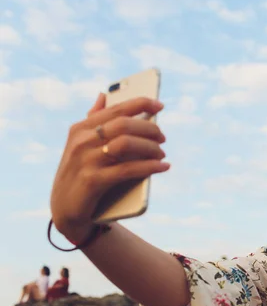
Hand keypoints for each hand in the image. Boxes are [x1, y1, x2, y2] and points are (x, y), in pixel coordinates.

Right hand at [50, 94, 168, 242]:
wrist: (64, 210)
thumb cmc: (80, 173)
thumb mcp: (81, 146)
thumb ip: (93, 121)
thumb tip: (104, 95)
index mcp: (80, 129)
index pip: (115, 109)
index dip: (140, 104)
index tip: (159, 104)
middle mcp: (81, 141)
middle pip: (124, 124)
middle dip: (149, 128)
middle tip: (162, 137)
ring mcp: (86, 161)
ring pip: (127, 144)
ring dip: (151, 147)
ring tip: (162, 153)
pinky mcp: (93, 181)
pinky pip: (128, 169)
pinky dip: (150, 166)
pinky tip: (163, 166)